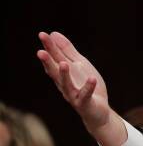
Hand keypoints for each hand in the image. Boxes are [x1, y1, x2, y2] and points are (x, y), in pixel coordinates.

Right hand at [36, 31, 125, 145]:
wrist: (98, 112)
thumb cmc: (87, 87)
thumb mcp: (80, 65)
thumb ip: (68, 51)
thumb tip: (54, 34)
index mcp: (63, 73)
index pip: (55, 58)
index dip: (49, 47)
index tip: (43, 34)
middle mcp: (64, 84)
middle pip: (55, 72)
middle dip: (48, 62)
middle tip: (40, 52)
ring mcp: (74, 95)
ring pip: (66, 85)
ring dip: (64, 75)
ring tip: (63, 64)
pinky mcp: (85, 103)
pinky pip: (86, 95)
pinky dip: (88, 87)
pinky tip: (91, 79)